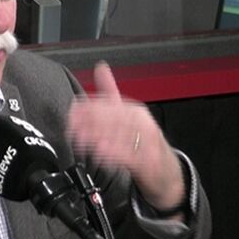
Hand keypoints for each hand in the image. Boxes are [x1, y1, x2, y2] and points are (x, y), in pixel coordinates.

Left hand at [66, 62, 184, 213]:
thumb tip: (100, 67)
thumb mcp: (127, 115)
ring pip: (121, 136)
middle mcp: (143, 123)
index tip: (72, 110)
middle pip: (115, 118)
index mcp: (135, 110)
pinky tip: (99, 153)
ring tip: (80, 139)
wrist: (166, 171)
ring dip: (98, 138)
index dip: (90, 107)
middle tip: (73, 126)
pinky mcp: (149, 161)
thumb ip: (111, 93)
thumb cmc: (143, 142)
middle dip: (91, 122)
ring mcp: (148, 143)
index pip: (112, 104)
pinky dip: (113, 154)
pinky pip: (130, 156)